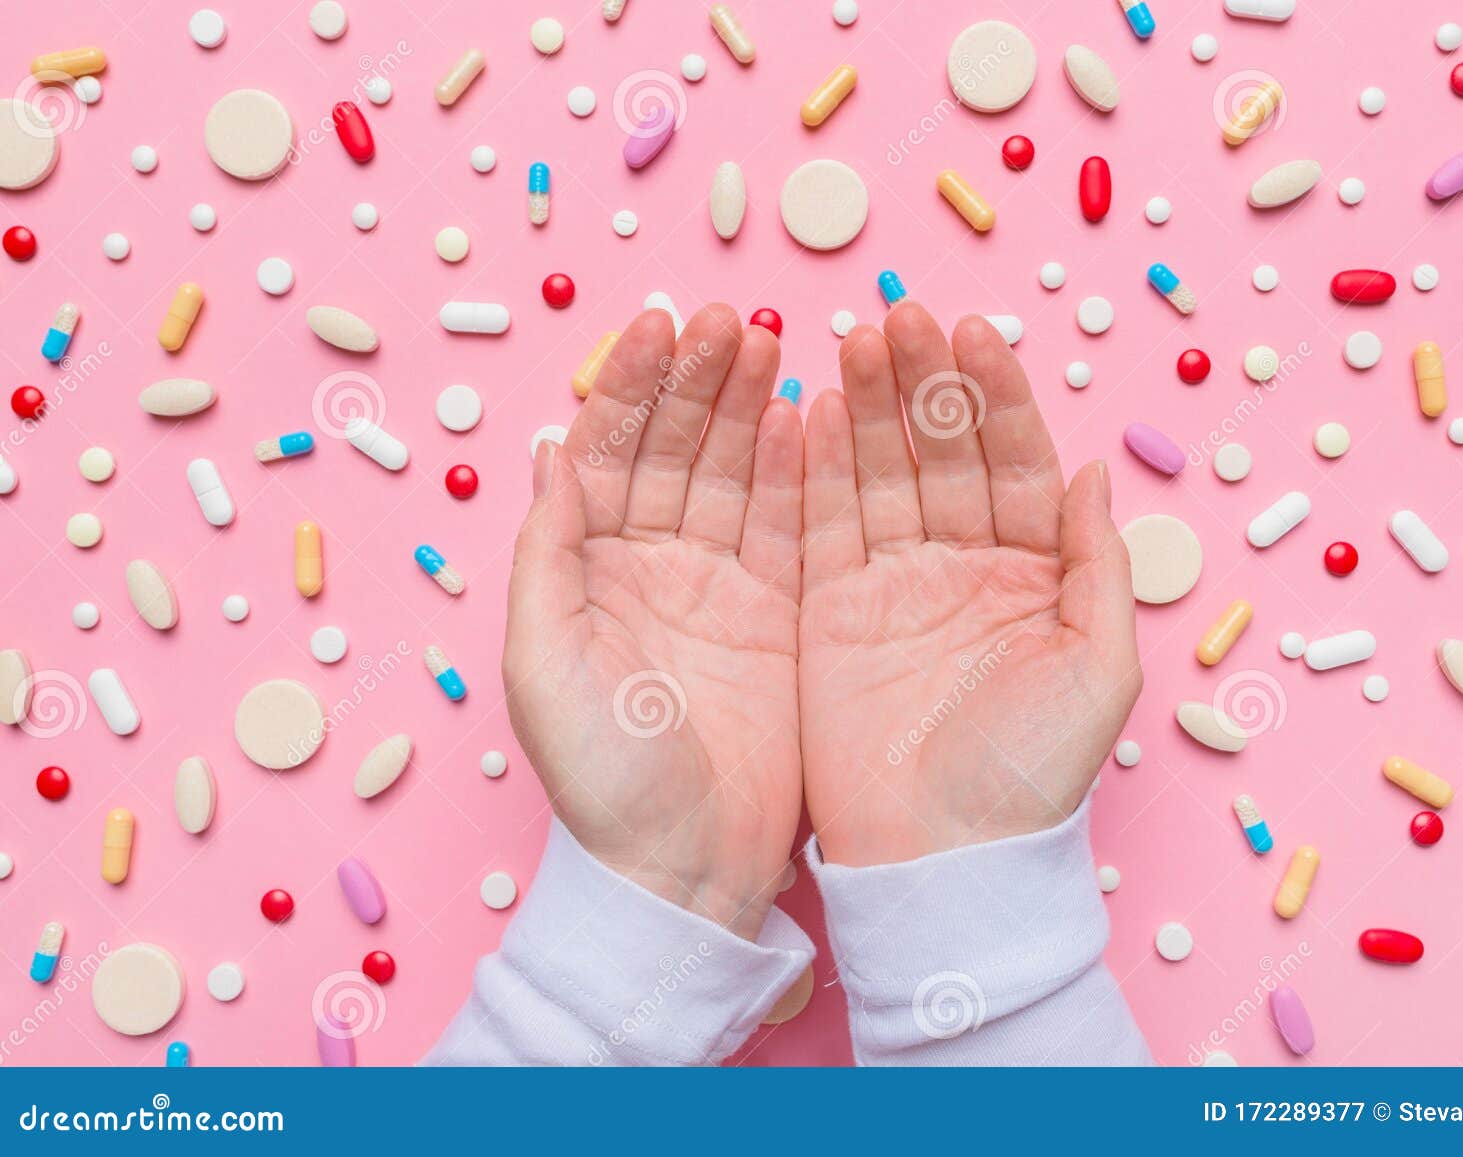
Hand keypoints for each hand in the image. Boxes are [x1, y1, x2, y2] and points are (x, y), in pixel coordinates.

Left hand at [505, 305, 802, 940]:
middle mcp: (651, 565)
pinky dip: (795, 470)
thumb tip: (545, 452)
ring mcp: (718, 585)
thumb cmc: (603, 779)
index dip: (631, 387)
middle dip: (699, 380)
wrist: (686, 867)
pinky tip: (805, 415)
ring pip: (732, 472)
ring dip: (748, 407)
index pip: (606, 453)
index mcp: (586, 571)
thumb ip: (544, 557)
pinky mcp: (778, 613)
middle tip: (732, 320)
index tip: (661, 325)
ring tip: (770, 343)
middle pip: (674, 448)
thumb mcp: (543, 666)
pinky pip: (786, 524)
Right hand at [797, 303, 1141, 867]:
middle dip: (925, 385)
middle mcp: (961, 568)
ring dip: (871, 407)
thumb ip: (1099, 567)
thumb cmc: (1031, 776)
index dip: (995, 399)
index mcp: (1032, 576)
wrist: (941, 860)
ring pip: (881, 475)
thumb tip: (1095, 472)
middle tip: (902, 319)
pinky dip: (818, 468)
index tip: (973, 337)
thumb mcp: (1099, 671)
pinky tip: (817, 409)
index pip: (1014, 464)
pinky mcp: (830, 611)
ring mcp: (892, 586)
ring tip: (858, 342)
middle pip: (942, 455)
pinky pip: (823, 525)